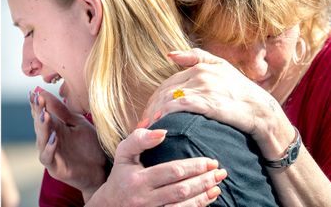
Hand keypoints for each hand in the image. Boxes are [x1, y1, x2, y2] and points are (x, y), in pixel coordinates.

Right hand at [29, 87, 106, 198]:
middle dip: (38, 112)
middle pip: (39, 124)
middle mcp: (48, 140)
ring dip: (42, 127)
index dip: (36, 104)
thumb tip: (45, 92)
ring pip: (41, 140)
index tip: (34, 92)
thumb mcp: (78, 123)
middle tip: (38, 100)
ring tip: (45, 115)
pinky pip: (47, 157)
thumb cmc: (89, 146)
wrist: (101, 168)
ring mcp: (50, 154)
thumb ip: (63, 111)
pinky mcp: (55, 167)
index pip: (41, 113)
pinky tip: (54, 138)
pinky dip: (50, 148)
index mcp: (54, 128)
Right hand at [87, 128, 224, 206]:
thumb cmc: (120, 175)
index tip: (210, 161)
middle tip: (220, 172)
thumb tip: (162, 131)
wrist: (109, 205)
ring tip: (218, 184)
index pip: (172, 171)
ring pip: (183, 205)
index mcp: (138, 179)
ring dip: (204, 195)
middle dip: (204, 180)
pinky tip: (209, 198)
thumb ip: (139, 139)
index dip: (194, 167)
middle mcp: (145, 198)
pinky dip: (197, 206)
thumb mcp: (123, 154)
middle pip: (181, 189)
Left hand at [143, 48, 294, 158]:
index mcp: (201, 67)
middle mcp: (201, 74)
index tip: (148, 114)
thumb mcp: (222, 68)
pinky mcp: (209, 102)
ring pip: (169, 98)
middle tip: (143, 124)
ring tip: (147, 128)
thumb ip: (197, 58)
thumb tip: (169, 54)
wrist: (263, 112)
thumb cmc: (242, 93)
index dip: (155, 99)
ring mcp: (205, 87)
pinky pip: (180, 106)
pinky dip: (167, 114)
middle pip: (165, 91)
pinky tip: (161, 124)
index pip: (168, 83)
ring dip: (155, 113)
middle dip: (151, 108)